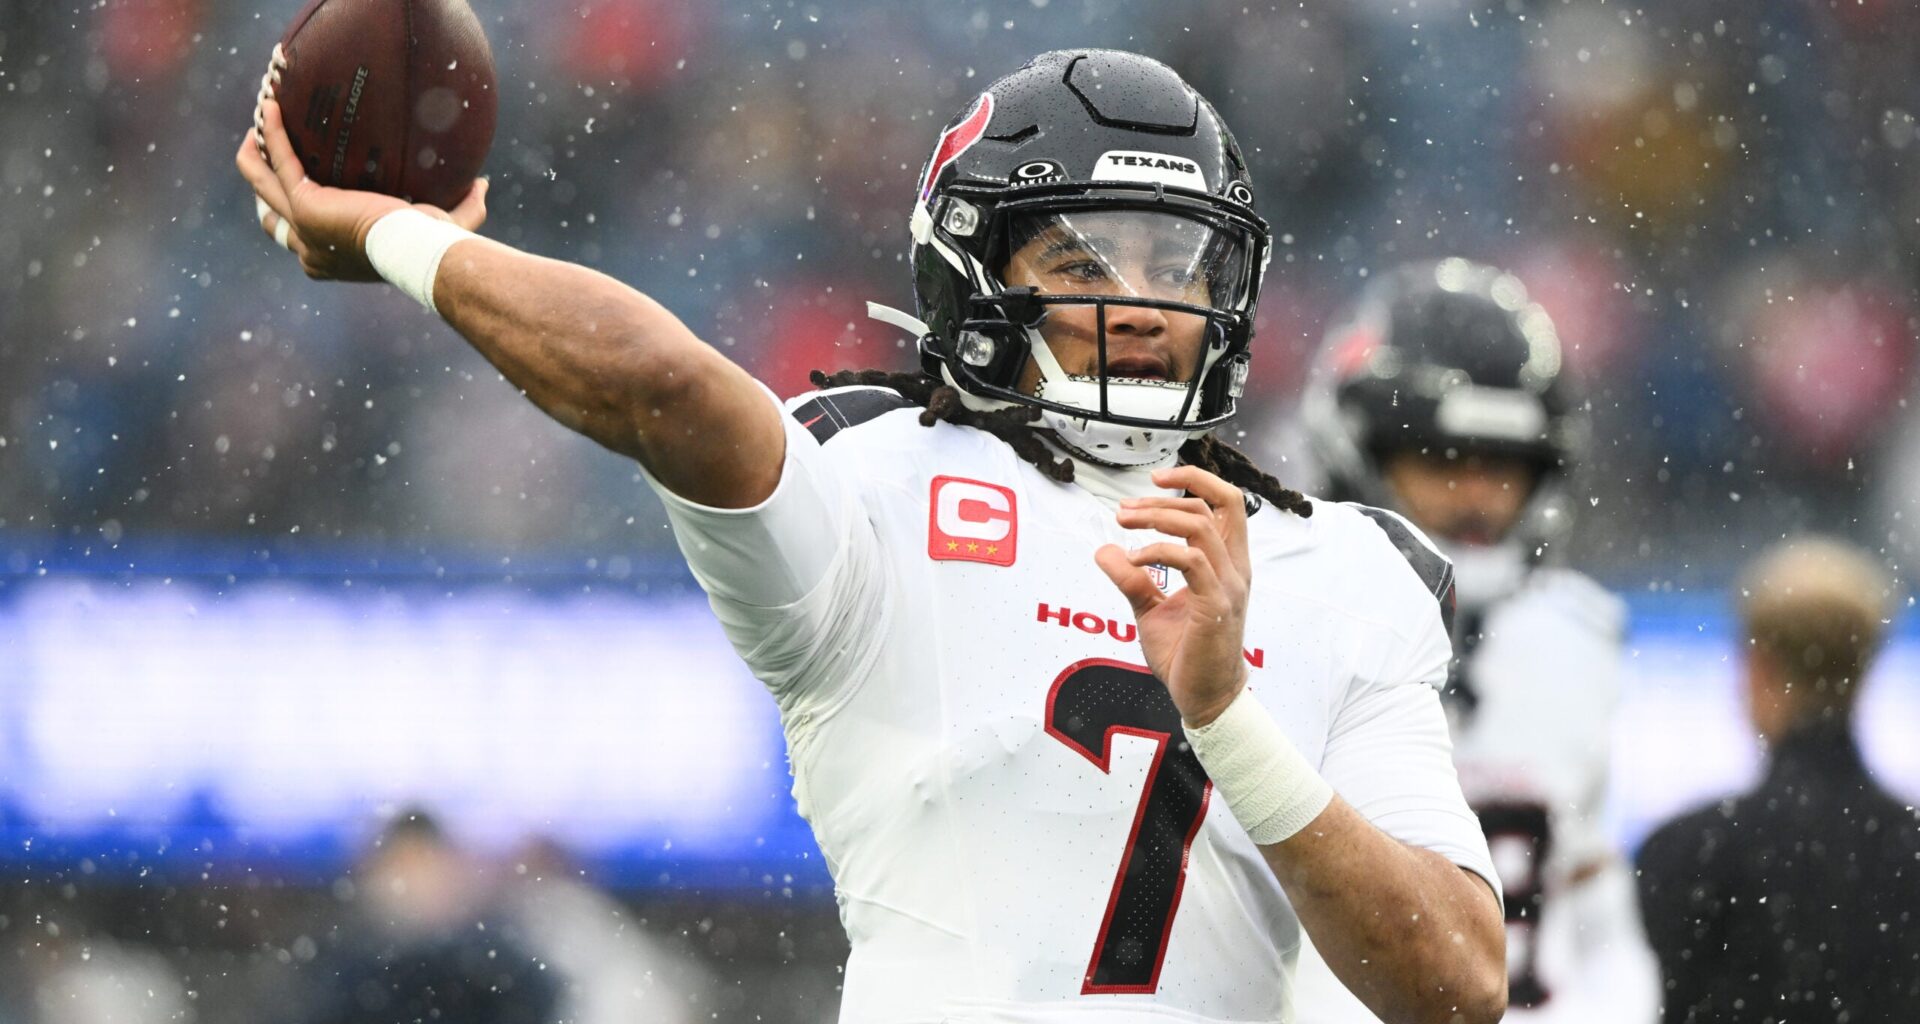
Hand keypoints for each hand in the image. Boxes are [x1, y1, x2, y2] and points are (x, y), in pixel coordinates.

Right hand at [234, 97, 487, 280]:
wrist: (419, 251)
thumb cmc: (432, 247)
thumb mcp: (443, 226)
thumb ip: (464, 208)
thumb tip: (482, 184)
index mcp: (329, 259)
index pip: (297, 237)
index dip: (289, 211)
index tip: (296, 180)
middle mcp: (308, 248)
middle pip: (268, 213)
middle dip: (262, 179)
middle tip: (262, 148)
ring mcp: (302, 226)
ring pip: (261, 183)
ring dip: (256, 152)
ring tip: (259, 121)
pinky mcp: (305, 203)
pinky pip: (281, 159)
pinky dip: (273, 132)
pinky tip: (271, 104)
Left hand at [1094, 465, 1252, 727]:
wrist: (1203, 697)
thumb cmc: (1186, 653)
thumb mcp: (1150, 608)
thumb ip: (1132, 578)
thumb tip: (1104, 550)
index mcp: (1227, 562)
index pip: (1227, 502)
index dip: (1195, 480)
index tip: (1156, 479)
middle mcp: (1235, 568)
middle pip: (1215, 504)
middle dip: (1164, 498)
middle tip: (1124, 511)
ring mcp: (1229, 585)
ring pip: (1200, 526)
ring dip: (1156, 518)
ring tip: (1124, 525)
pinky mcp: (1216, 605)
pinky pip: (1191, 561)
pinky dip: (1157, 551)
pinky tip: (1132, 560)